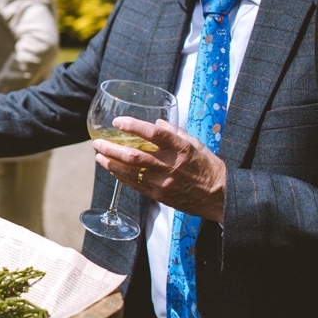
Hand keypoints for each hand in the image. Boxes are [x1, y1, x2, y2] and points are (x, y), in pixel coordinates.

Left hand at [92, 116, 226, 222]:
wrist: (220, 196)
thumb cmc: (208, 167)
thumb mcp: (196, 144)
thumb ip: (175, 132)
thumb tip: (157, 122)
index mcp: (181, 148)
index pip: (154, 134)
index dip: (133, 126)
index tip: (118, 122)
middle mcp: (170, 165)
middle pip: (134, 155)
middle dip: (111, 148)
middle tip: (97, 142)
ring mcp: (163, 182)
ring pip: (130, 172)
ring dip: (111, 163)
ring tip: (99, 155)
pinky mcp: (160, 196)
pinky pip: (135, 185)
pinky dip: (120, 176)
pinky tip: (112, 169)